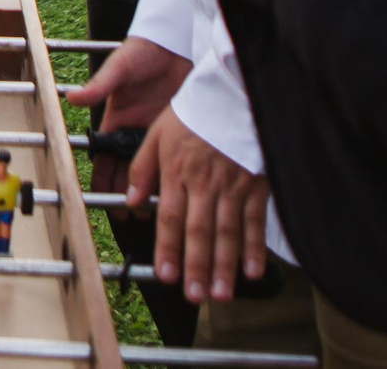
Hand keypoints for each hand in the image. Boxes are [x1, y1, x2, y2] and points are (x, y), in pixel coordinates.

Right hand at [64, 36, 191, 201]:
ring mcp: (157, 132)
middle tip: (128, 218)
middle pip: (127, 171)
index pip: (104, 159)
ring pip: (150, 169)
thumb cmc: (142, 51)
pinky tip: (177, 192)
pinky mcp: (178, 130)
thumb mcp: (119, 69)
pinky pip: (172, 158)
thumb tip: (73, 98)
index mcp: (116, 120)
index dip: (102, 181)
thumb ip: (99, 86)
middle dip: (126, 195)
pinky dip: (172, 174)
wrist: (175, 42)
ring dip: (149, 189)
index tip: (99, 200)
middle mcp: (135, 131)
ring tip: (153, 213)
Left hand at [137, 106, 270, 303]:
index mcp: (177, 170)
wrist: (233, 91)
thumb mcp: (157, 132)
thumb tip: (130, 200)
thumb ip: (142, 167)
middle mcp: (204, 182)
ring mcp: (233, 184)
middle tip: (194, 296)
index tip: (165, 275)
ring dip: (223, 265)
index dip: (167, 248)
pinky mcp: (256, 183)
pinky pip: (256, 219)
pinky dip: (255, 247)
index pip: (170, 216)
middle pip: (199, 230)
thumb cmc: (194, 111)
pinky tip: (252, 271)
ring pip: (227, 230)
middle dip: (196, 266)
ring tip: (219, 293)